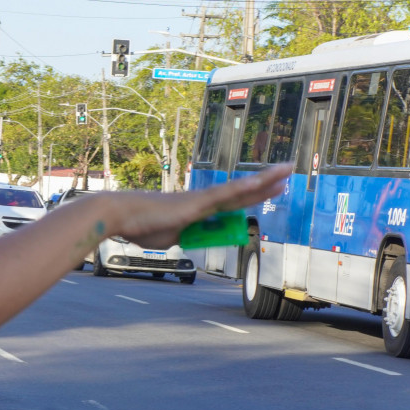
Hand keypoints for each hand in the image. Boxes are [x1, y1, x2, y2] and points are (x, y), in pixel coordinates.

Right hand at [108, 164, 290, 248]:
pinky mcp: (196, 202)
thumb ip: (187, 236)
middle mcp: (203, 200)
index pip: (233, 202)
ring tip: (288, 170)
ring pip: (240, 189)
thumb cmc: (140, 226)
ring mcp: (201, 200)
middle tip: (288, 171)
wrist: (122, 216)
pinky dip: (244, 187)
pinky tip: (261, 181)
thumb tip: (194, 239)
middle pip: (242, 191)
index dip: (254, 194)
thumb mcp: (171, 238)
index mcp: (198, 209)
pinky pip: (224, 194)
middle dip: (267, 182)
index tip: (271, 187)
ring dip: (265, 180)